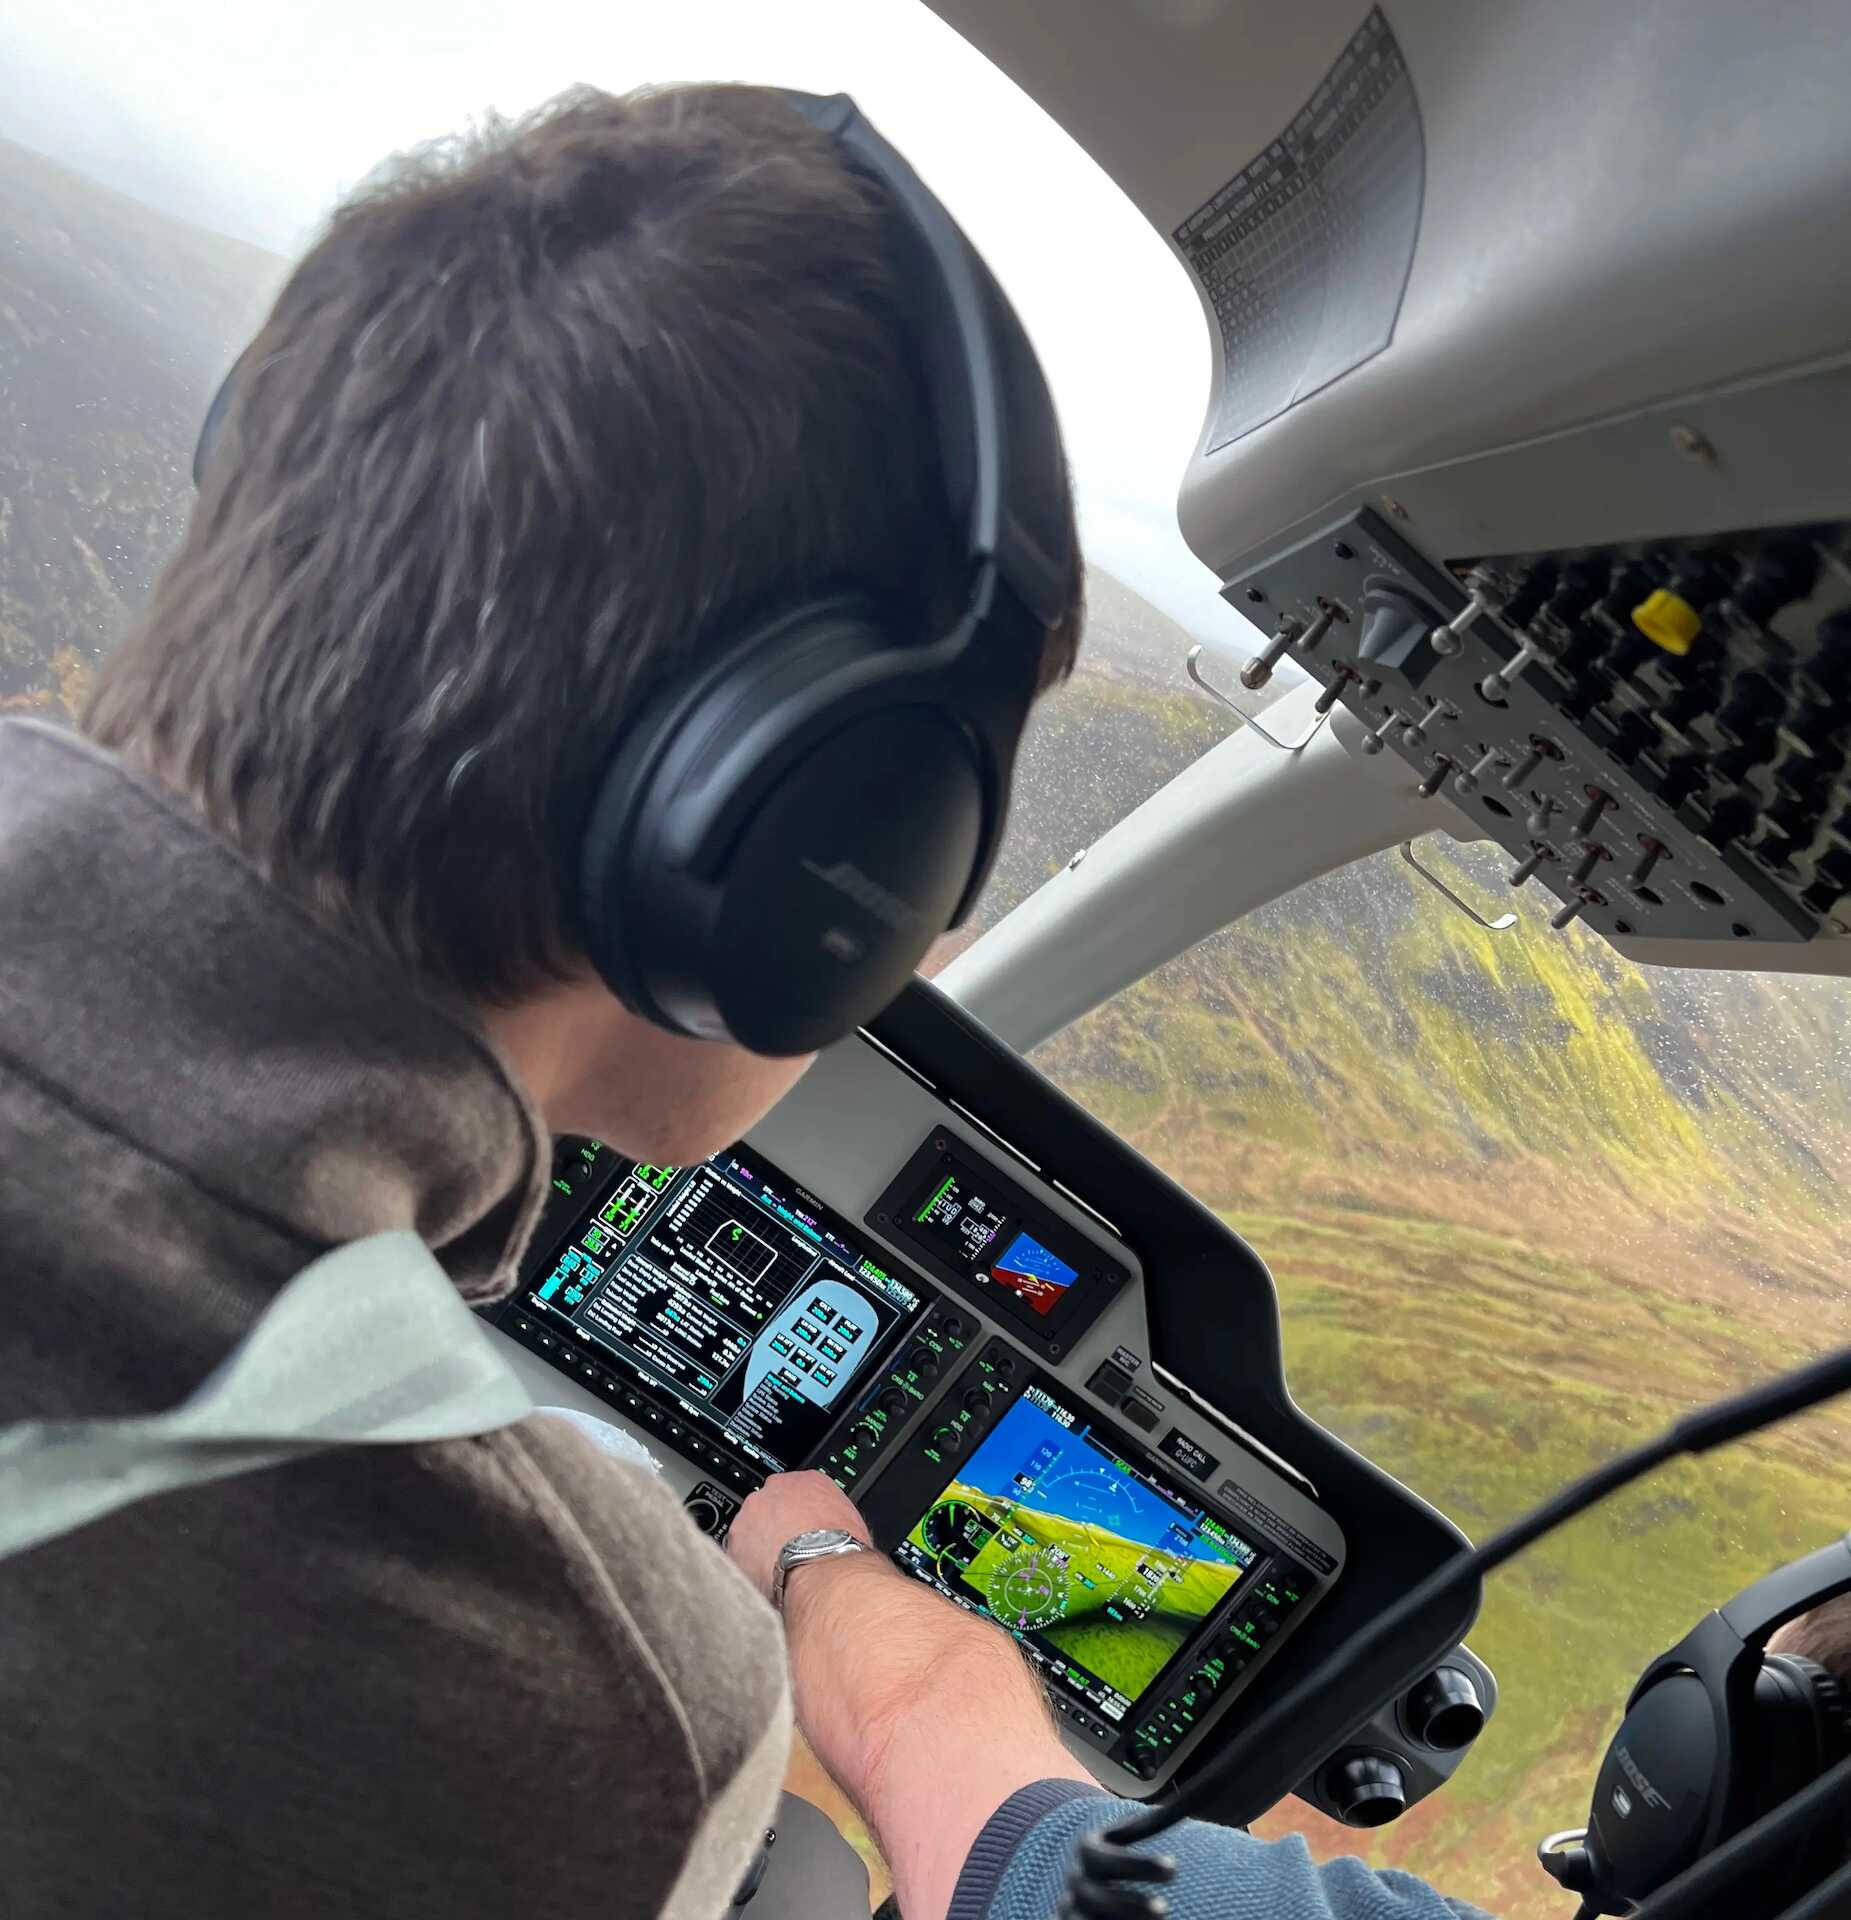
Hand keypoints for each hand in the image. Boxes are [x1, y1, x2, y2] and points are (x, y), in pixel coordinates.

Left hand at [726, 1469, 873, 1603]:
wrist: (823, 1571)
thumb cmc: (842, 1550)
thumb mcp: (851, 1524)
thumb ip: (833, 1519)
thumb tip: (834, 1533)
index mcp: (809, 1481)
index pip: (797, 1490)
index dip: (797, 1513)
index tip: (799, 1528)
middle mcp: (776, 1489)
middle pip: (770, 1505)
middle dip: (774, 1526)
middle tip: (785, 1550)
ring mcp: (752, 1512)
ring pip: (749, 1528)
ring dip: (758, 1546)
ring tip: (774, 1570)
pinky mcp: (735, 1539)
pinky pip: (737, 1553)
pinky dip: (746, 1566)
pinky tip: (762, 1581)